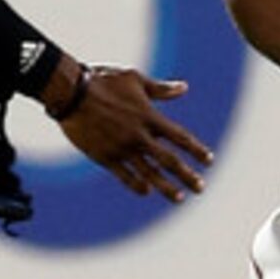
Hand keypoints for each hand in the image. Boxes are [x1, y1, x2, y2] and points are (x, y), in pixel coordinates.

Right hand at [53, 64, 212, 199]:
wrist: (70, 92)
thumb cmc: (103, 81)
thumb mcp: (135, 80)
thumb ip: (161, 90)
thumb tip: (184, 88)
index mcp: (149, 117)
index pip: (180, 138)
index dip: (196, 150)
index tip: (208, 161)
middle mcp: (139, 135)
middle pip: (169, 160)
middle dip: (187, 175)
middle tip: (200, 188)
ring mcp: (122, 148)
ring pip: (149, 173)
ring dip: (166, 187)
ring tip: (179, 198)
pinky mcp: (104, 156)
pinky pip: (124, 175)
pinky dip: (136, 185)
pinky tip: (146, 191)